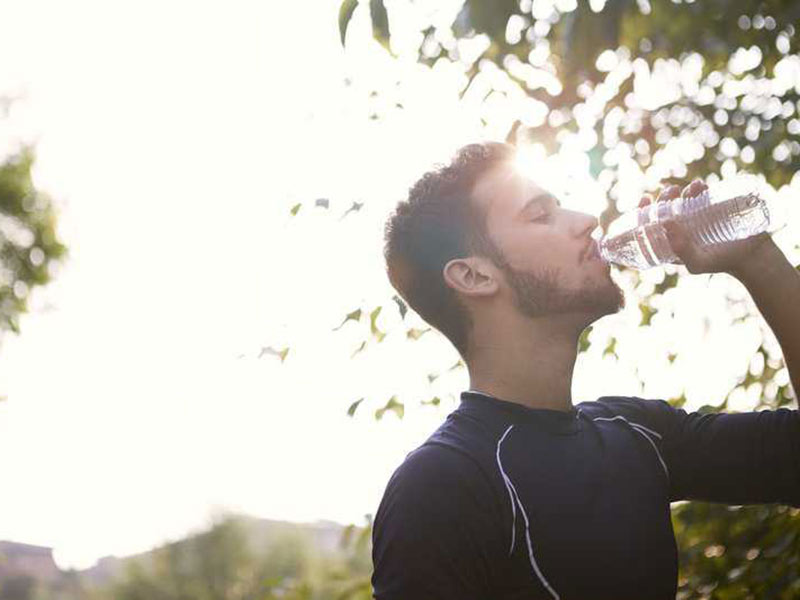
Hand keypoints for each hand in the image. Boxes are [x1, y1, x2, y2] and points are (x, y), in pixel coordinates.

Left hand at [639, 179, 773, 275]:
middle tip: (670, 191)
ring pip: (679, 200)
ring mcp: (695, 218)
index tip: (645, 200)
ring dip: (679, 190)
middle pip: (663, 210)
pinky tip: (699, 185)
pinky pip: (700, 195)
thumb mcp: (697, 263)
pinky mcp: (711, 209)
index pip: (649, 226)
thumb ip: (681, 250)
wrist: (752, 256)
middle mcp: (680, 229)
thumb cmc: (721, 263)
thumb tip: (665, 223)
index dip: (642, 212)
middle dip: (663, 198)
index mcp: (669, 242)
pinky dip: (697, 188)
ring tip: (689, 188)